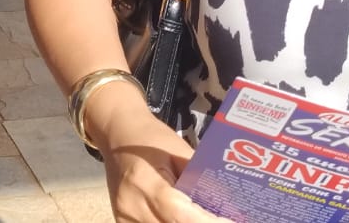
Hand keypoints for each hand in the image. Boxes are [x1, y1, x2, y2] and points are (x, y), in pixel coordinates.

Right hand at [99, 113, 225, 222]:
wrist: (118, 134)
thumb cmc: (152, 138)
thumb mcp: (180, 151)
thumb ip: (200, 179)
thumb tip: (225, 202)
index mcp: (145, 181)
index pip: (179, 214)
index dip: (206, 222)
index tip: (229, 221)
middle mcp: (131, 205)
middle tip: (221, 218)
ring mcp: (125, 218)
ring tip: (204, 216)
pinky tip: (184, 218)